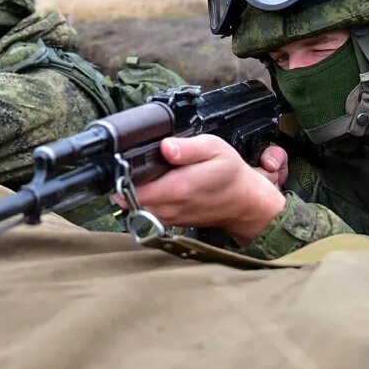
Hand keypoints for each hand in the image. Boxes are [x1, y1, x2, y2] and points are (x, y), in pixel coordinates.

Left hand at [118, 135, 287, 245]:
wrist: (245, 202)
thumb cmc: (230, 174)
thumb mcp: (214, 148)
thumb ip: (187, 148)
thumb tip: (165, 147)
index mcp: (178, 188)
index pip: (134, 189)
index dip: (123, 176)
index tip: (123, 162)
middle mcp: (170, 207)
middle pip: (129, 200)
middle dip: (125, 183)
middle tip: (130, 165)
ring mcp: (170, 217)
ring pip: (136, 209)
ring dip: (133, 193)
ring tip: (141, 174)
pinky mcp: (171, 222)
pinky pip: (147, 214)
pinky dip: (144, 201)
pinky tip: (153, 186)